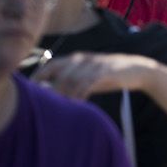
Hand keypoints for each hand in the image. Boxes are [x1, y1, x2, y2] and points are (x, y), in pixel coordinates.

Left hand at [32, 52, 156, 98]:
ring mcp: (94, 65)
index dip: (38, 78)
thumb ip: (70, 80)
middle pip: (58, 72)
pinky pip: (88, 83)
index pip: (50, 65)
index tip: (29, 94)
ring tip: (56, 108)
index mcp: (76, 58)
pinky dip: (80, 94)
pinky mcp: (106, 72)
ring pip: (72, 78)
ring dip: (62, 94)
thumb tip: (46, 94)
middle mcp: (83, 59)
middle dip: (48, 88)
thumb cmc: (107, 75)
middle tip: (40, 105)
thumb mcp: (87, 75)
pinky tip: (76, 104)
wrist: (136, 69)